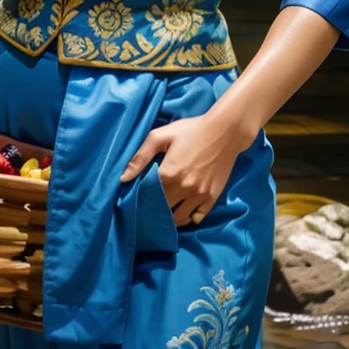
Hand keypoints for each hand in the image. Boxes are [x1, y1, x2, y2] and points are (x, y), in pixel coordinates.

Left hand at [119, 112, 250, 226]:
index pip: (148, 195)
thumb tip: (123, 178)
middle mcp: (183, 188)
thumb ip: (140, 156)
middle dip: (154, 209)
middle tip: (149, 206)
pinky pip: (198, 217)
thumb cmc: (191, 130)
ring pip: (179, 218)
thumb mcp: (162, 135)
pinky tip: (183, 210)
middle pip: (163, 209)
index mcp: (168, 173)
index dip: (141, 197)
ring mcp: (199, 195)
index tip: (138, 198)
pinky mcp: (212, 197)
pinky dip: (189, 217)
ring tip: (165, 210)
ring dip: (170, 217)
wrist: (225, 131)